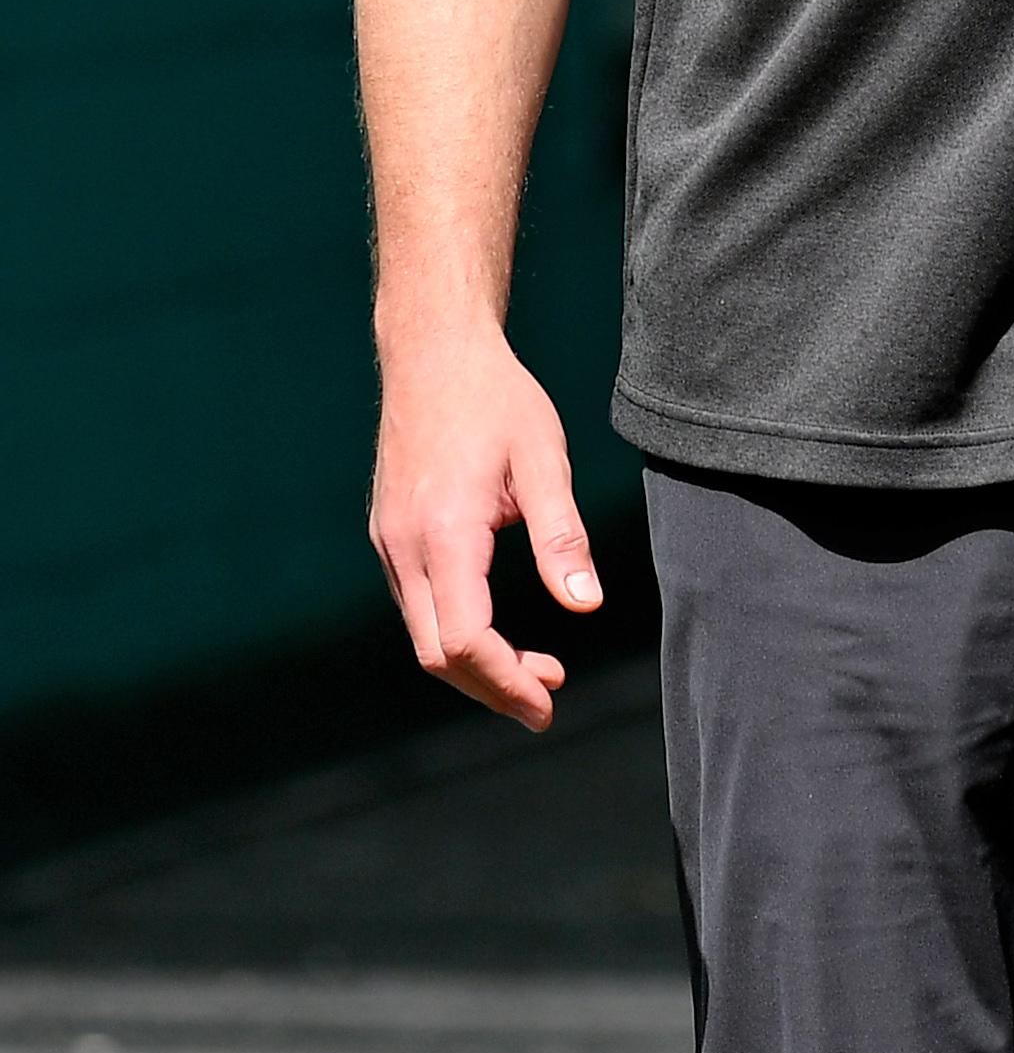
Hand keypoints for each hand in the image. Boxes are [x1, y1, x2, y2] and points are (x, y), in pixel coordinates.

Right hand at [369, 322, 600, 729]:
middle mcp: (404, 547)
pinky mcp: (390, 533)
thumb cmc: (495, 398)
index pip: (466, 640)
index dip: (507, 682)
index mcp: (443, 532)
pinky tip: (496, 626)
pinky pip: (417, 604)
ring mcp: (389, 542)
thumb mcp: (544, 459)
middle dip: (493, 686)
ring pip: (423, 634)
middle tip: (549, 696)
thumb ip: (562, 537)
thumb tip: (585, 605)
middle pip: (438, 654)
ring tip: (538, 666)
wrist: (433, 350)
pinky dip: (455, 631)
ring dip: (475, 662)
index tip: (549, 702)